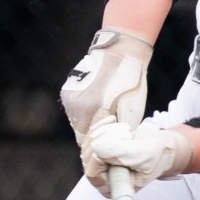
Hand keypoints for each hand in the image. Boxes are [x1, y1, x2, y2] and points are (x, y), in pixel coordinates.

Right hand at [59, 28, 152, 147]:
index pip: (86, 141)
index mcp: (90, 110)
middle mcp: (75, 105)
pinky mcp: (67, 90)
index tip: (108, 138)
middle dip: (93, 132)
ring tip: (104, 109)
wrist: (121, 53)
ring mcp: (69, 97)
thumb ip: (119, 132)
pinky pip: (73, 109)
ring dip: (87, 120)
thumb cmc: (131, 82)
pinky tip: (96, 99)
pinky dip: (83, 109)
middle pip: (80, 132)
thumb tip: (113, 146)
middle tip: (109, 124)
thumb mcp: (132, 112)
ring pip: (76, 121)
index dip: (97, 143)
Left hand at [86, 118, 193, 196]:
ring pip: (88, 144)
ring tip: (125, 130)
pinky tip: (113, 120)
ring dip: (106, 131)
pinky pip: (91, 135)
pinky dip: (101, 125)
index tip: (119, 143)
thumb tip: (96, 148)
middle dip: (106, 140)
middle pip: (87, 157)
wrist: (160, 145)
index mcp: (114, 187)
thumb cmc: (157, 155)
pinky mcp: (99, 149)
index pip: (93, 174)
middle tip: (126, 134)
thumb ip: (120, 153)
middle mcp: (103, 177)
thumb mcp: (143, 154)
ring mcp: (100, 163)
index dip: (100, 157)